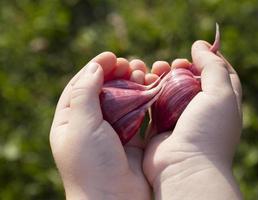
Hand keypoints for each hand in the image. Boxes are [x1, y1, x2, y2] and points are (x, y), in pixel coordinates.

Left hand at [50, 52, 152, 199]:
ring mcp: (113, 132)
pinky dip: (145, 100)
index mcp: (70, 121)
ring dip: (133, 85)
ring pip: (123, 100)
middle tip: (131, 64)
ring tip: (143, 72)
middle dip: (117, 74)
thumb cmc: (91, 164)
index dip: (95, 68)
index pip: (80, 86)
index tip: (112, 56)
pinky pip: (139, 114)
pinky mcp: (133, 139)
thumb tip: (93, 67)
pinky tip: (152, 89)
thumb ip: (85, 94)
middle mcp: (91, 125)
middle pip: (104, 91)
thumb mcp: (81, 125)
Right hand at [143, 41, 242, 199]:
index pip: (221, 74)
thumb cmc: (208, 130)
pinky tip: (146, 80)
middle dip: (183, 67)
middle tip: (176, 63)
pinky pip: (155, 101)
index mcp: (222, 103)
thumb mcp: (221, 93)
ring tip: (157, 68)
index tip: (198, 49)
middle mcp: (202, 110)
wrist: (184, 167)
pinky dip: (150, 89)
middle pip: (192, 79)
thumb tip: (200, 45)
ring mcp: (180, 118)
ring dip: (164, 75)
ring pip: (171, 89)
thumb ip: (213, 66)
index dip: (211, 59)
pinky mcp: (161, 125)